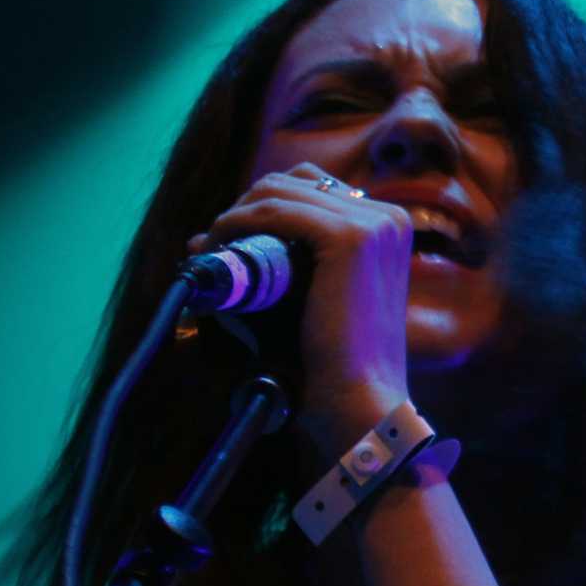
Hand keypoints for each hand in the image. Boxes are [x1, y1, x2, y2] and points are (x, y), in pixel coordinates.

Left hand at [190, 161, 413, 445]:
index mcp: (386, 228)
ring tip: (210, 251)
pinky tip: (219, 247)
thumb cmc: (326, 362)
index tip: (227, 242)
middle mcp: (387, 217)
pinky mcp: (351, 238)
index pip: (311, 188)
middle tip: (212, 246)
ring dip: (235, 214)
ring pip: (278, 191)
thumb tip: (199, 238)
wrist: (356, 403)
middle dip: (245, 207)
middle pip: (293, 182)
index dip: (261, 207)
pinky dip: (238, 223)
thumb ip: (261, 263)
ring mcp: (373, 224)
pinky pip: (275, 210)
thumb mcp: (296, 298)